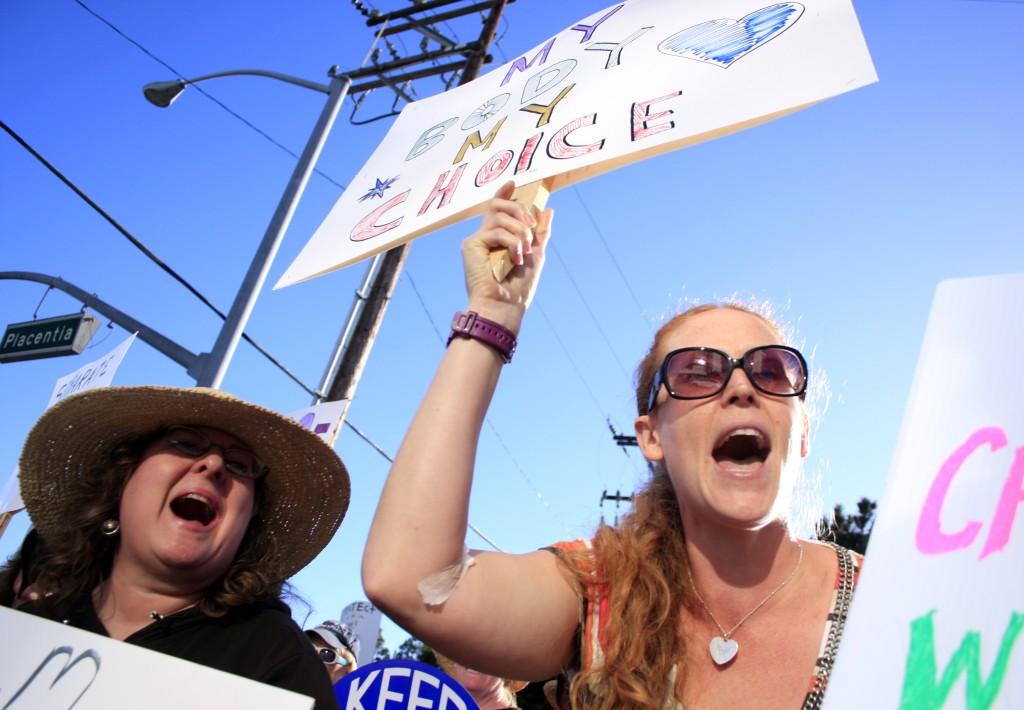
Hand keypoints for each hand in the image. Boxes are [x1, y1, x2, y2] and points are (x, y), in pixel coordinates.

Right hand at [461, 181, 553, 330]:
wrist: (505, 306)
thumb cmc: (518, 287)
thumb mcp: (535, 254)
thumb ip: (540, 233)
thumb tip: (548, 209)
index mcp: (497, 238)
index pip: (497, 208)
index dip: (504, 193)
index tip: (514, 182)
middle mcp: (484, 236)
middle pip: (498, 204)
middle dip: (519, 210)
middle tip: (531, 226)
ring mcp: (476, 240)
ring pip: (501, 216)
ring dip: (520, 233)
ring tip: (523, 253)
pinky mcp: (471, 245)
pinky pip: (497, 230)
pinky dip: (512, 243)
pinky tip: (515, 259)